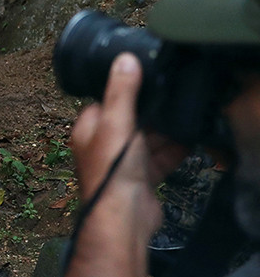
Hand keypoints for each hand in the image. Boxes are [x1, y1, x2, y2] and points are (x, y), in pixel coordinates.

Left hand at [70, 54, 186, 226]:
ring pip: (147, 140)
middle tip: (170, 99)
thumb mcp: (116, 121)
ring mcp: (123, 162)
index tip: (145, 79)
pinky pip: (159, 159)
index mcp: (88, 129)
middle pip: (130, 121)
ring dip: (164, 133)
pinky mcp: (141, 178)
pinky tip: (188, 142)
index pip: (104, 101)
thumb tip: (124, 59)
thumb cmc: (111, 169)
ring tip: (183, 118)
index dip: (124, 91)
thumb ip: (122, 91)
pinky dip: (172, 152)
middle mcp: (103, 145)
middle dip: (150, 113)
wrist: (124, 216)